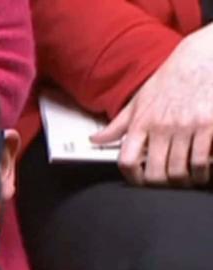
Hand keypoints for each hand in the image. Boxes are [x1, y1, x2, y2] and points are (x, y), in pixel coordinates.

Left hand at [91, 26, 212, 185]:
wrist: (201, 59)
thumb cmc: (169, 81)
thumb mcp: (138, 101)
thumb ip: (117, 125)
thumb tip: (95, 139)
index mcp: (141, 123)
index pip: (127, 160)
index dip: (132, 178)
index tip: (140, 181)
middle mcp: (161, 127)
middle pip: (155, 172)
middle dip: (161, 184)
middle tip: (167, 184)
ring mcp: (185, 127)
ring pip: (179, 171)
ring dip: (183, 181)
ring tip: (186, 180)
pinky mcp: (208, 125)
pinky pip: (201, 161)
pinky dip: (202, 172)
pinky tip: (202, 171)